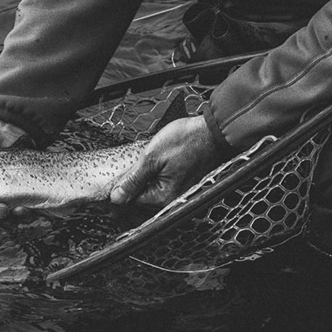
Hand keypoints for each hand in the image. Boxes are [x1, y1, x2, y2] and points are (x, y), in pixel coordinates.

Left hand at [110, 115, 226, 206]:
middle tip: (136, 163)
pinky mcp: (184, 183)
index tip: (119, 174)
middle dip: (134, 182)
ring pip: (152, 189)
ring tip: (152, 159)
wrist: (214, 131)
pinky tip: (159, 160)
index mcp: (164, 197)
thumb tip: (117, 197)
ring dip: (146, 177)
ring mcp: (180, 192)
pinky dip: (157, 174)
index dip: (122, 186)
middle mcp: (173, 199)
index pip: (132, 200)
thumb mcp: (152, 157)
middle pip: (142, 197)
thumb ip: (133, 179)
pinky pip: (163, 183)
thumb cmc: (189, 140)